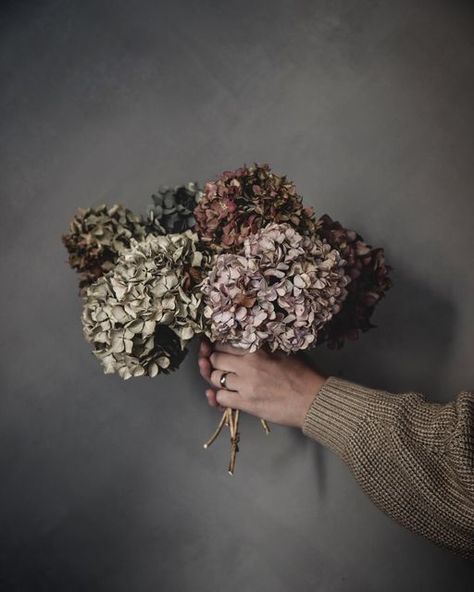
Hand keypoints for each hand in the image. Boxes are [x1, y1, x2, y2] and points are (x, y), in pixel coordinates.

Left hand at [198, 338, 326, 428]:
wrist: (314, 400)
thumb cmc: (304, 376)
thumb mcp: (284, 352)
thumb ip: (263, 347)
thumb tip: (248, 344)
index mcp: (257, 350)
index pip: (224, 343)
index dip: (216, 346)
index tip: (214, 348)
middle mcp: (248, 365)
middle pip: (215, 359)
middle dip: (212, 361)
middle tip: (214, 364)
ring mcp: (245, 385)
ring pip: (214, 378)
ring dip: (215, 379)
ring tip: (220, 380)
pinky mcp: (246, 403)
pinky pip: (220, 398)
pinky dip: (217, 398)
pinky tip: (219, 396)